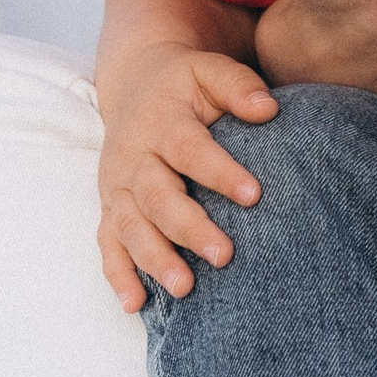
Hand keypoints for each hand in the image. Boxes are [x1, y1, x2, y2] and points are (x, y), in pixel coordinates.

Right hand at [94, 36, 277, 309]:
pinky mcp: (109, 208)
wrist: (135, 85)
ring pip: (130, 227)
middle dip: (189, 228)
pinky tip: (135, 304)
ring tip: (184, 288)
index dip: (219, 172)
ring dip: (154, 259)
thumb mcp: (208, 71)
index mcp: (161, 122)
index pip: (188, 149)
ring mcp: (117, 186)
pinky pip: (107, 245)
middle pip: (157, 196)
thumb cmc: (185, 85)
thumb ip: (237, 86)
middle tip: (224, 256)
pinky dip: (118, 275)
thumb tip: (268, 109)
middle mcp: (134, 157)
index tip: (254, 195)